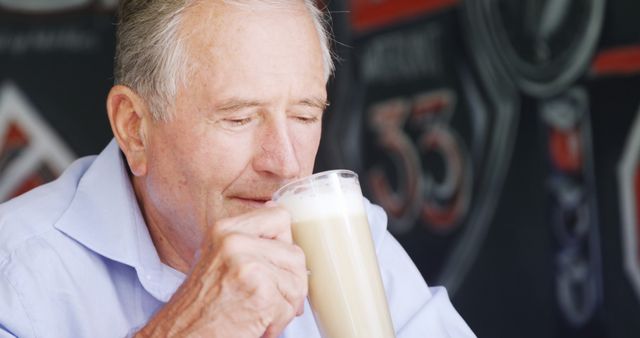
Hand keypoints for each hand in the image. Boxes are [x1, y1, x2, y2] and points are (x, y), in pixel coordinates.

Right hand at [135, 204, 307, 337]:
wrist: (181, 336)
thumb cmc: (199, 306)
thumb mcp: (218, 257)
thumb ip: (249, 237)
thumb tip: (278, 214)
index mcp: (226, 229)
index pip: (280, 218)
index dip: (285, 244)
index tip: (275, 263)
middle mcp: (235, 242)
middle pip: (295, 254)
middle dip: (289, 283)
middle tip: (267, 300)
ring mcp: (247, 265)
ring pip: (298, 281)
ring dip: (284, 305)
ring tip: (258, 312)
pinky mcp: (259, 292)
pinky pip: (290, 307)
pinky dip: (277, 323)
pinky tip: (255, 324)